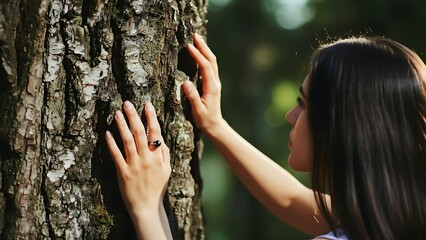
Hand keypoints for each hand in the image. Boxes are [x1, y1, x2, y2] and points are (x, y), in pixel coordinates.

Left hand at [105, 101, 170, 220]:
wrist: (147, 207)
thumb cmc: (158, 188)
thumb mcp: (167, 170)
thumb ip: (164, 154)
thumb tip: (161, 139)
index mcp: (158, 157)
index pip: (155, 133)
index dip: (151, 117)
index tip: (147, 105)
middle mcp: (146, 159)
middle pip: (140, 133)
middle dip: (134, 116)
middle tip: (127, 103)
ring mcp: (134, 165)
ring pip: (128, 141)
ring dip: (122, 126)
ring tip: (117, 113)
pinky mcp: (122, 173)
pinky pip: (116, 155)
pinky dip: (111, 144)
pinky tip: (107, 133)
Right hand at [183, 33, 223, 134]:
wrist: (215, 126)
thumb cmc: (205, 120)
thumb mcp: (197, 110)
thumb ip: (192, 97)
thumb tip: (185, 82)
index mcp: (211, 87)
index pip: (204, 66)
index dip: (198, 55)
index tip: (189, 46)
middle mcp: (215, 83)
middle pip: (211, 60)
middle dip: (203, 47)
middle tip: (194, 35)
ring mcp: (215, 83)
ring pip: (211, 62)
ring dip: (205, 50)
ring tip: (197, 40)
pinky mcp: (212, 84)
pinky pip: (210, 67)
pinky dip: (205, 57)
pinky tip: (200, 54)